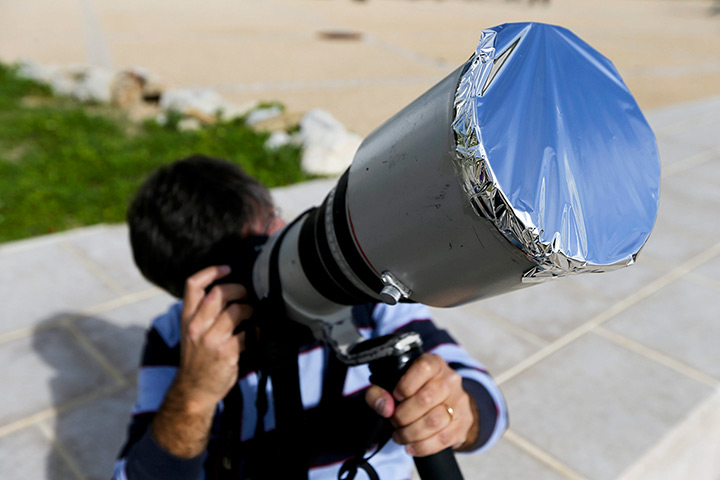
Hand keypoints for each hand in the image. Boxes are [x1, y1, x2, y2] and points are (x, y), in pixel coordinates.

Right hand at [175, 265, 252, 409]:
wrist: (194, 391)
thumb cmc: (196, 360)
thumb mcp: (191, 333)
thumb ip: (204, 314)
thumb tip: (228, 293)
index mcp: (187, 319)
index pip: (193, 285)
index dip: (211, 271)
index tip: (227, 269)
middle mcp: (197, 327)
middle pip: (219, 293)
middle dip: (238, 289)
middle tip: (246, 294)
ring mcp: (212, 340)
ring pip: (236, 311)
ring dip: (250, 310)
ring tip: (252, 314)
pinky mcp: (227, 352)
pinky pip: (248, 334)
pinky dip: (256, 332)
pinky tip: (256, 334)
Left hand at [365, 353, 478, 456]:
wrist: (443, 404)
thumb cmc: (414, 392)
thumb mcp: (392, 385)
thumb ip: (379, 392)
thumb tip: (385, 407)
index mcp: (434, 363)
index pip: (423, 368)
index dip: (406, 385)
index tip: (396, 396)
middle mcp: (450, 379)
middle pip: (426, 399)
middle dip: (403, 415)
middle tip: (394, 421)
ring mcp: (460, 401)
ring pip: (434, 421)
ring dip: (411, 433)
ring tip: (400, 435)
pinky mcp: (464, 422)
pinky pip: (443, 439)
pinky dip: (423, 446)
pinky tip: (412, 446)